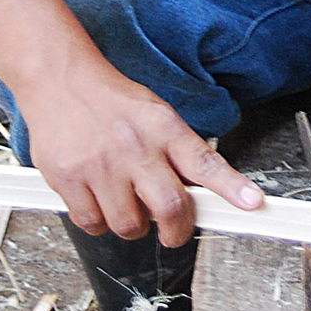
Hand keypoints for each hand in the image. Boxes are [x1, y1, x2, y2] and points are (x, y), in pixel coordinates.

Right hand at [22, 60, 262, 247]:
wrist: (58, 78)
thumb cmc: (111, 102)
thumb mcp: (156, 115)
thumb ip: (180, 153)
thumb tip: (203, 195)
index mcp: (163, 129)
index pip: (205, 162)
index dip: (231, 186)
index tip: (252, 203)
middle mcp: (135, 147)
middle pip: (170, 207)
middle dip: (176, 232)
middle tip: (172, 232)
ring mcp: (100, 164)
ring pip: (129, 225)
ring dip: (132, 226)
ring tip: (126, 204)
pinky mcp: (68, 178)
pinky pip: (92, 223)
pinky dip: (98, 222)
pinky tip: (98, 201)